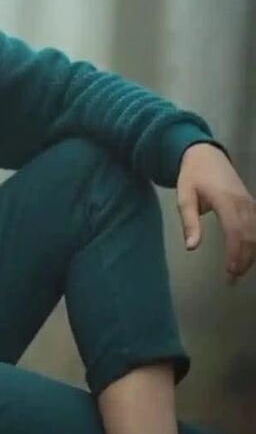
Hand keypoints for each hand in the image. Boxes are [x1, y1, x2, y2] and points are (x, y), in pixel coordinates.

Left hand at [176, 143, 255, 283]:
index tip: (230, 271)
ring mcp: (249, 202)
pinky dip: (255, 241)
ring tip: (239, 271)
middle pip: (251, 235)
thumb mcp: (184, 196)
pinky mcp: (251, 204)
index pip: (236, 230)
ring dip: (251, 253)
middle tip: (232, 279)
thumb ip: (189, 222)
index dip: (235, 253)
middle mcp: (242, 201)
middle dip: (244, 259)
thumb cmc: (192, 175)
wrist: (206, 154)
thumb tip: (192, 247)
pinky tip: (250, 255)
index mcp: (225, 199)